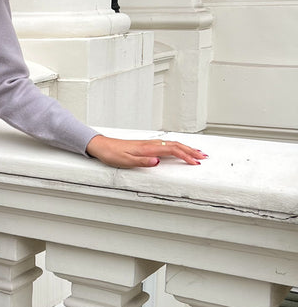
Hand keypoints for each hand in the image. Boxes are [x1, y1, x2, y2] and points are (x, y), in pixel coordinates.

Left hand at [85, 135, 207, 168]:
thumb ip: (142, 161)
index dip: (186, 156)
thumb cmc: (112, 154)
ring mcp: (149, 144)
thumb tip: (157, 161)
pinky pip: (167, 144)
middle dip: (191, 151)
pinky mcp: (146, 145)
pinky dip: (177, 147)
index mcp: (148, 148)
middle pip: (176, 145)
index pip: (173, 150)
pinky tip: (179, 149)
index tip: (196, 162)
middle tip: (204, 157)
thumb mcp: (126, 161)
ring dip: (186, 148)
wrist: (103, 146)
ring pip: (173, 144)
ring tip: (197, 153)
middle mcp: (151, 144)